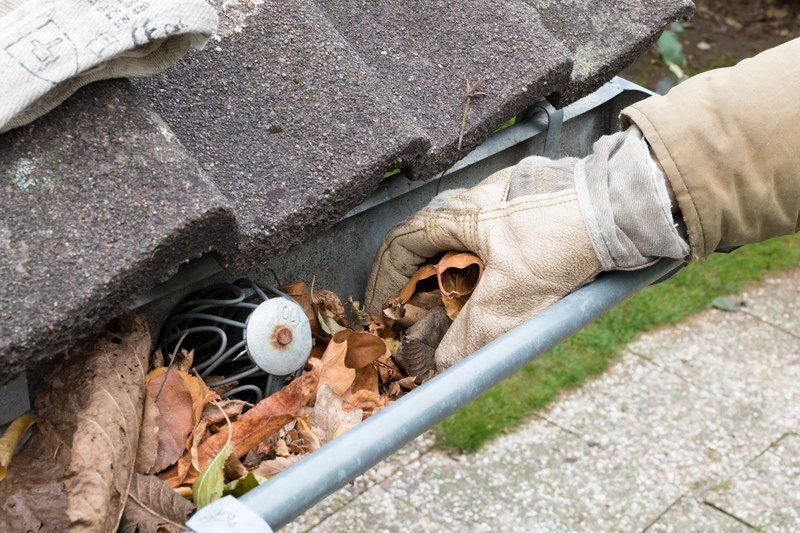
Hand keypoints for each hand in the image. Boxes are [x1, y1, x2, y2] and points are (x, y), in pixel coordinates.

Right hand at [365, 126, 687, 368]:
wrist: (621, 206)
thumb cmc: (560, 242)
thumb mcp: (509, 302)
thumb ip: (470, 337)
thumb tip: (441, 366)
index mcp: (456, 214)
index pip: (399, 245)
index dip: (383, 280)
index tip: (380, 309)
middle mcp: (472, 198)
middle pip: (427, 241)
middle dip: (415, 280)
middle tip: (416, 313)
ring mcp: (501, 196)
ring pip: (459, 238)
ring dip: (450, 272)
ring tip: (456, 306)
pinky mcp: (528, 202)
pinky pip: (488, 236)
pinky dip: (480, 263)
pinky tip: (497, 284)